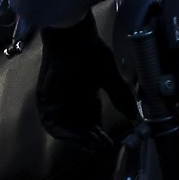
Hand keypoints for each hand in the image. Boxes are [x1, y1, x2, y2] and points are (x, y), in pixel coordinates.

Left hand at [37, 16, 135, 150]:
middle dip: (90, 141)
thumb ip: (120, 96)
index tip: (109, 143)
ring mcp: (56, 101)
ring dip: (78, 139)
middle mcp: (70, 101)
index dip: (99, 136)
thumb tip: (133, 116)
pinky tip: (78, 136)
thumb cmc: (89, 50)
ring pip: (65, 129)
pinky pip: (51, 122)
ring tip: (92, 143)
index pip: (91, 124)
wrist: (71, 33)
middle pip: (78, 129)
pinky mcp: (44, 98)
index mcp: (85, 97)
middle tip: (101, 146)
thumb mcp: (109, 76)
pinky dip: (64, 132)